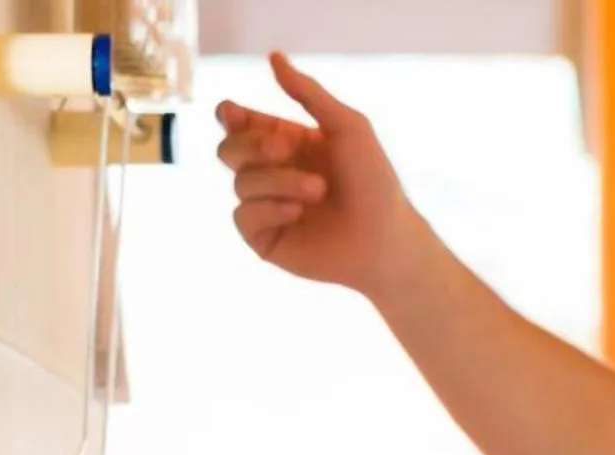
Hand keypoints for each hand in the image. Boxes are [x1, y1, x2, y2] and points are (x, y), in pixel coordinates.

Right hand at [215, 53, 425, 295]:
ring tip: (319, 190)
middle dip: (252, 144)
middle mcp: (272, 173)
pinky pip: (242, 215)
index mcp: (285, 142)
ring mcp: (266, 207)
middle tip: (286, 147)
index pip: (238, 123)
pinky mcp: (264, 239)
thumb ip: (309, 93)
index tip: (234, 113)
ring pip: (240, 182)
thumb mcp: (347, 127)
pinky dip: (269, 208)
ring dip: (280, 180)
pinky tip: (297, 211)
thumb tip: (273, 56)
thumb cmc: (375, 182)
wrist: (386, 239)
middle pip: (228, 148)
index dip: (229, 115)